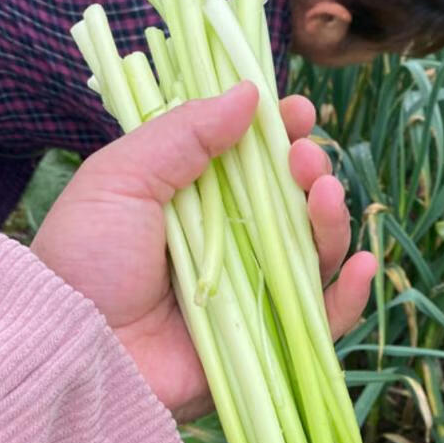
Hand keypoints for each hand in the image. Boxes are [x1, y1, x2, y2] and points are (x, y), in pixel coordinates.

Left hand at [32, 82, 374, 421]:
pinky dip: (352, 295)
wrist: (79, 349)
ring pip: (315, 254)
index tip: (298, 113)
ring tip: (325, 195)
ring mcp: (252, 294)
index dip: (280, 136)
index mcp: (195, 202)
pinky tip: (364, 265)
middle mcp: (230, 245)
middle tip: (305, 160)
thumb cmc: (86, 261)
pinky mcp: (268, 342)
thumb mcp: (122, 179)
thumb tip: (247, 92)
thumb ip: (183, 133)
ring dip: (331, 221)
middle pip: (292, 205)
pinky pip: (324, 320)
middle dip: (309, 174)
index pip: (252, 163)